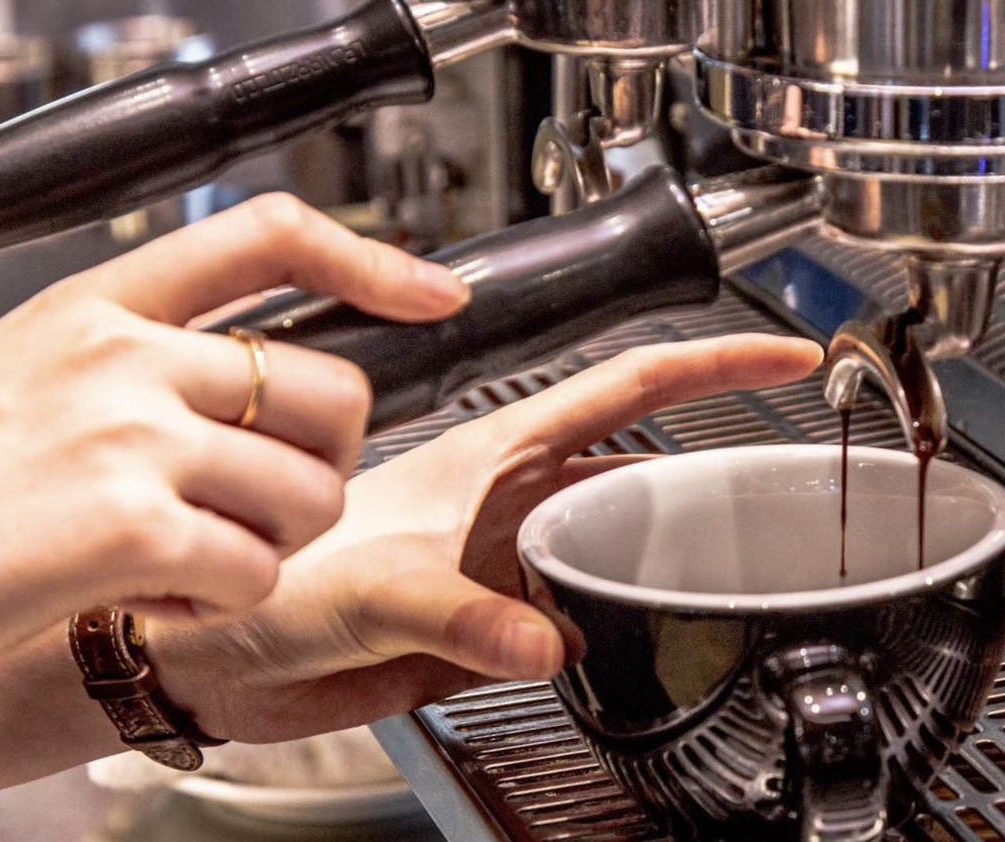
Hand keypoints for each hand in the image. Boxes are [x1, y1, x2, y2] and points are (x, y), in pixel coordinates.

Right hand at [0, 194, 467, 670]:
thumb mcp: (38, 370)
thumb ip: (149, 357)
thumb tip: (268, 375)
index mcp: (104, 305)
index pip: (268, 235)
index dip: (371, 259)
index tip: (436, 291)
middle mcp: (125, 356)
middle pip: (332, 393)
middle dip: (324, 464)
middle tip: (266, 503)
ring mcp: (129, 435)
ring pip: (310, 491)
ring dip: (275, 542)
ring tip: (198, 554)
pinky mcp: (130, 526)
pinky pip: (258, 571)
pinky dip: (225, 603)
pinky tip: (162, 596)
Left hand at [147, 333, 823, 742]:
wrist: (225, 651)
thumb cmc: (267, 578)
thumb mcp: (368, 582)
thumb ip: (460, 611)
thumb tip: (547, 637)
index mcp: (494, 455)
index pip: (624, 386)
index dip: (707, 360)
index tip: (776, 350)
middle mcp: (514, 501)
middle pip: (643, 462)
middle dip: (714, 460)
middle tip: (779, 481)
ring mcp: (510, 562)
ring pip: (619, 543)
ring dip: (667, 553)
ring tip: (726, 566)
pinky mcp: (498, 623)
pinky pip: (583, 617)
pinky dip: (615, 630)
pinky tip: (635, 645)